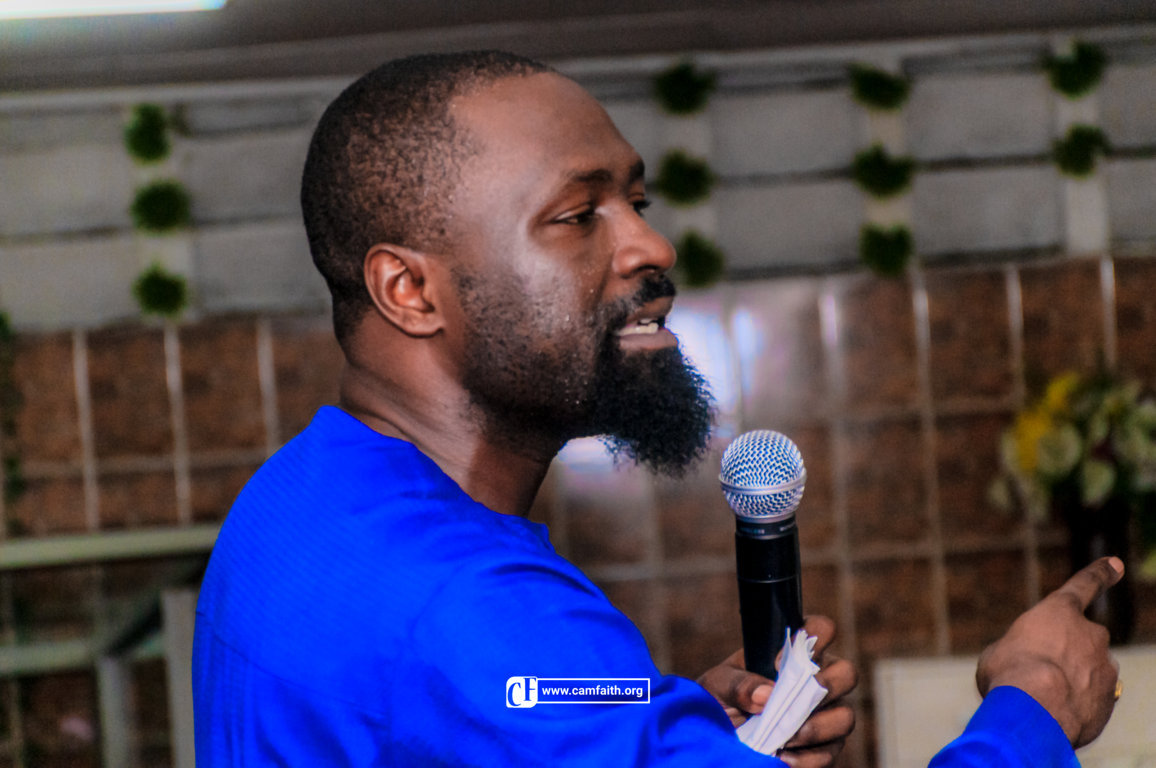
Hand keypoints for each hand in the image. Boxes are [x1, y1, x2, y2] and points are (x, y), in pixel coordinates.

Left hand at [697, 616, 856, 767]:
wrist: (719, 735)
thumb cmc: (722, 698)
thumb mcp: (718, 684)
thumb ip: (737, 684)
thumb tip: (766, 695)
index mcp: (795, 653)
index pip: (821, 629)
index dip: (810, 640)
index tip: (778, 664)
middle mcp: (819, 680)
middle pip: (847, 673)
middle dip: (826, 687)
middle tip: (793, 703)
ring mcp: (827, 714)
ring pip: (845, 717)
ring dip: (816, 728)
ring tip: (786, 738)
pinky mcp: (825, 747)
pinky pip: (831, 753)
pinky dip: (808, 758)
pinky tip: (784, 757)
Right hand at [976, 556, 1122, 747]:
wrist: (1035, 713)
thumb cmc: (1008, 675)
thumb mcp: (996, 655)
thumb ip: (1016, 652)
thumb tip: (1019, 667)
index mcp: (1059, 612)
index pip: (1084, 585)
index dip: (1100, 573)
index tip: (1116, 563)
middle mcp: (1090, 634)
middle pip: (1080, 641)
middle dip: (1065, 655)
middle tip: (1037, 675)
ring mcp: (1105, 666)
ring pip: (1088, 671)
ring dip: (1071, 682)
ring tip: (1041, 701)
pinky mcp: (1110, 698)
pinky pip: (1092, 698)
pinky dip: (1078, 704)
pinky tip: (1055, 715)